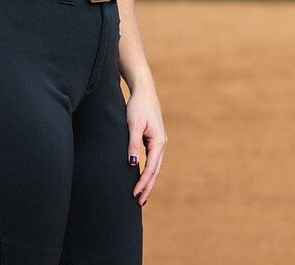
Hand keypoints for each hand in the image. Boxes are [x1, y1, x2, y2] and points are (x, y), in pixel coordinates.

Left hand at [126, 85, 166, 205]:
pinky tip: (142, 177)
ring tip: (141, 196)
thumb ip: (133, 144)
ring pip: (155, 167)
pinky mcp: (154, 140)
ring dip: (148, 181)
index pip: (151, 168)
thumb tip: (133, 164)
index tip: (135, 194)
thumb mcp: (133, 124)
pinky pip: (152, 160)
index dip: (143, 182)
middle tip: (139, 202)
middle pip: (155, 171)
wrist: (144, 91)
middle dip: (147, 187)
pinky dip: (148, 171)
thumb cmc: (138, 106)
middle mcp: (161, 144)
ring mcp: (159, 142)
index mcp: (158, 142)